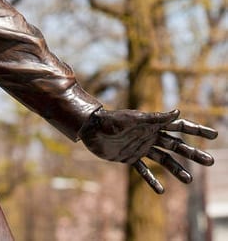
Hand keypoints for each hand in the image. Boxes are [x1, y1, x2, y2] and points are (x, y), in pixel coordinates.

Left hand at [79, 108, 216, 193]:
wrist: (90, 128)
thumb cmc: (111, 120)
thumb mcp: (134, 119)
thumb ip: (155, 117)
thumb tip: (178, 112)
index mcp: (152, 124)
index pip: (179, 126)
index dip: (196, 130)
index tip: (214, 134)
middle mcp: (149, 136)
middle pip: (176, 145)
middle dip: (193, 152)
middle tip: (211, 162)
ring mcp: (140, 147)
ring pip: (163, 159)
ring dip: (177, 169)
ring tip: (189, 180)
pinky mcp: (129, 157)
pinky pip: (143, 171)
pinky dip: (151, 180)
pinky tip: (160, 191)